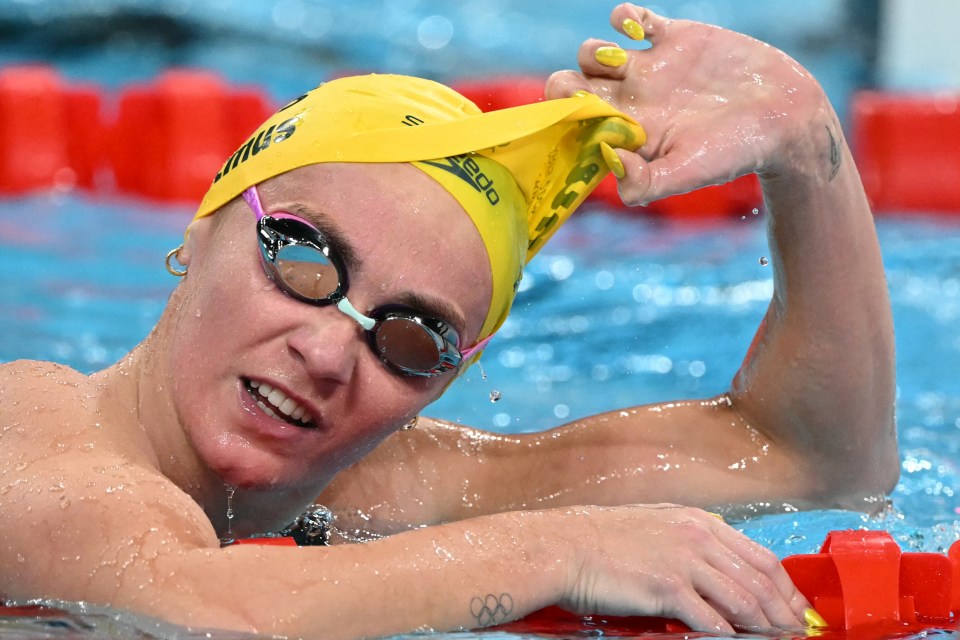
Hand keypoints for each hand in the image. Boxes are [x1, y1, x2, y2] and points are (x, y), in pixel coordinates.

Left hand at [546, 4, 834, 204]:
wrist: (784, 117)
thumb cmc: (735, 154)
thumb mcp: (687, 174)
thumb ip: (644, 182)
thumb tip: (607, 160)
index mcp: (626, 134)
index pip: (575, 126)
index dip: (565, 121)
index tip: (577, 119)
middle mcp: (630, 101)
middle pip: (571, 86)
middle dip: (564, 85)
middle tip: (584, 89)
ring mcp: (649, 68)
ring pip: (592, 53)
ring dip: (591, 53)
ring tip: (617, 61)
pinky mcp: (673, 38)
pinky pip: (632, 19)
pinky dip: (624, 17)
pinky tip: (638, 30)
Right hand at [555, 504, 809, 633]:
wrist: (563, 546)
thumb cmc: (601, 539)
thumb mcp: (655, 525)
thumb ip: (689, 541)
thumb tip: (715, 568)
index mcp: (698, 522)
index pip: (759, 556)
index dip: (785, 587)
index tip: (795, 608)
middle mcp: (697, 537)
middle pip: (759, 579)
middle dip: (784, 611)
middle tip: (797, 633)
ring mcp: (683, 562)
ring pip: (743, 600)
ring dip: (765, 627)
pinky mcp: (666, 587)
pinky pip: (711, 619)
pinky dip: (730, 636)